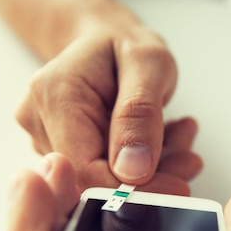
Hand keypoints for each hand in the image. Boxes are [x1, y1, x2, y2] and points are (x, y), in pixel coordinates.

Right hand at [16, 27, 199, 194]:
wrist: (106, 41)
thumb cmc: (123, 44)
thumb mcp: (148, 63)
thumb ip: (141, 113)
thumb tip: (134, 171)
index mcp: (54, 95)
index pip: (86, 169)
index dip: (132, 189)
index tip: (177, 186)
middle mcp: (40, 121)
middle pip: (95, 180)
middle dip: (150, 178)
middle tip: (190, 161)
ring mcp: (47, 140)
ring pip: (105, 181)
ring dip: (153, 170)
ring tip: (180, 139)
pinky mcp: (64, 153)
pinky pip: (107, 175)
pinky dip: (144, 166)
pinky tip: (163, 142)